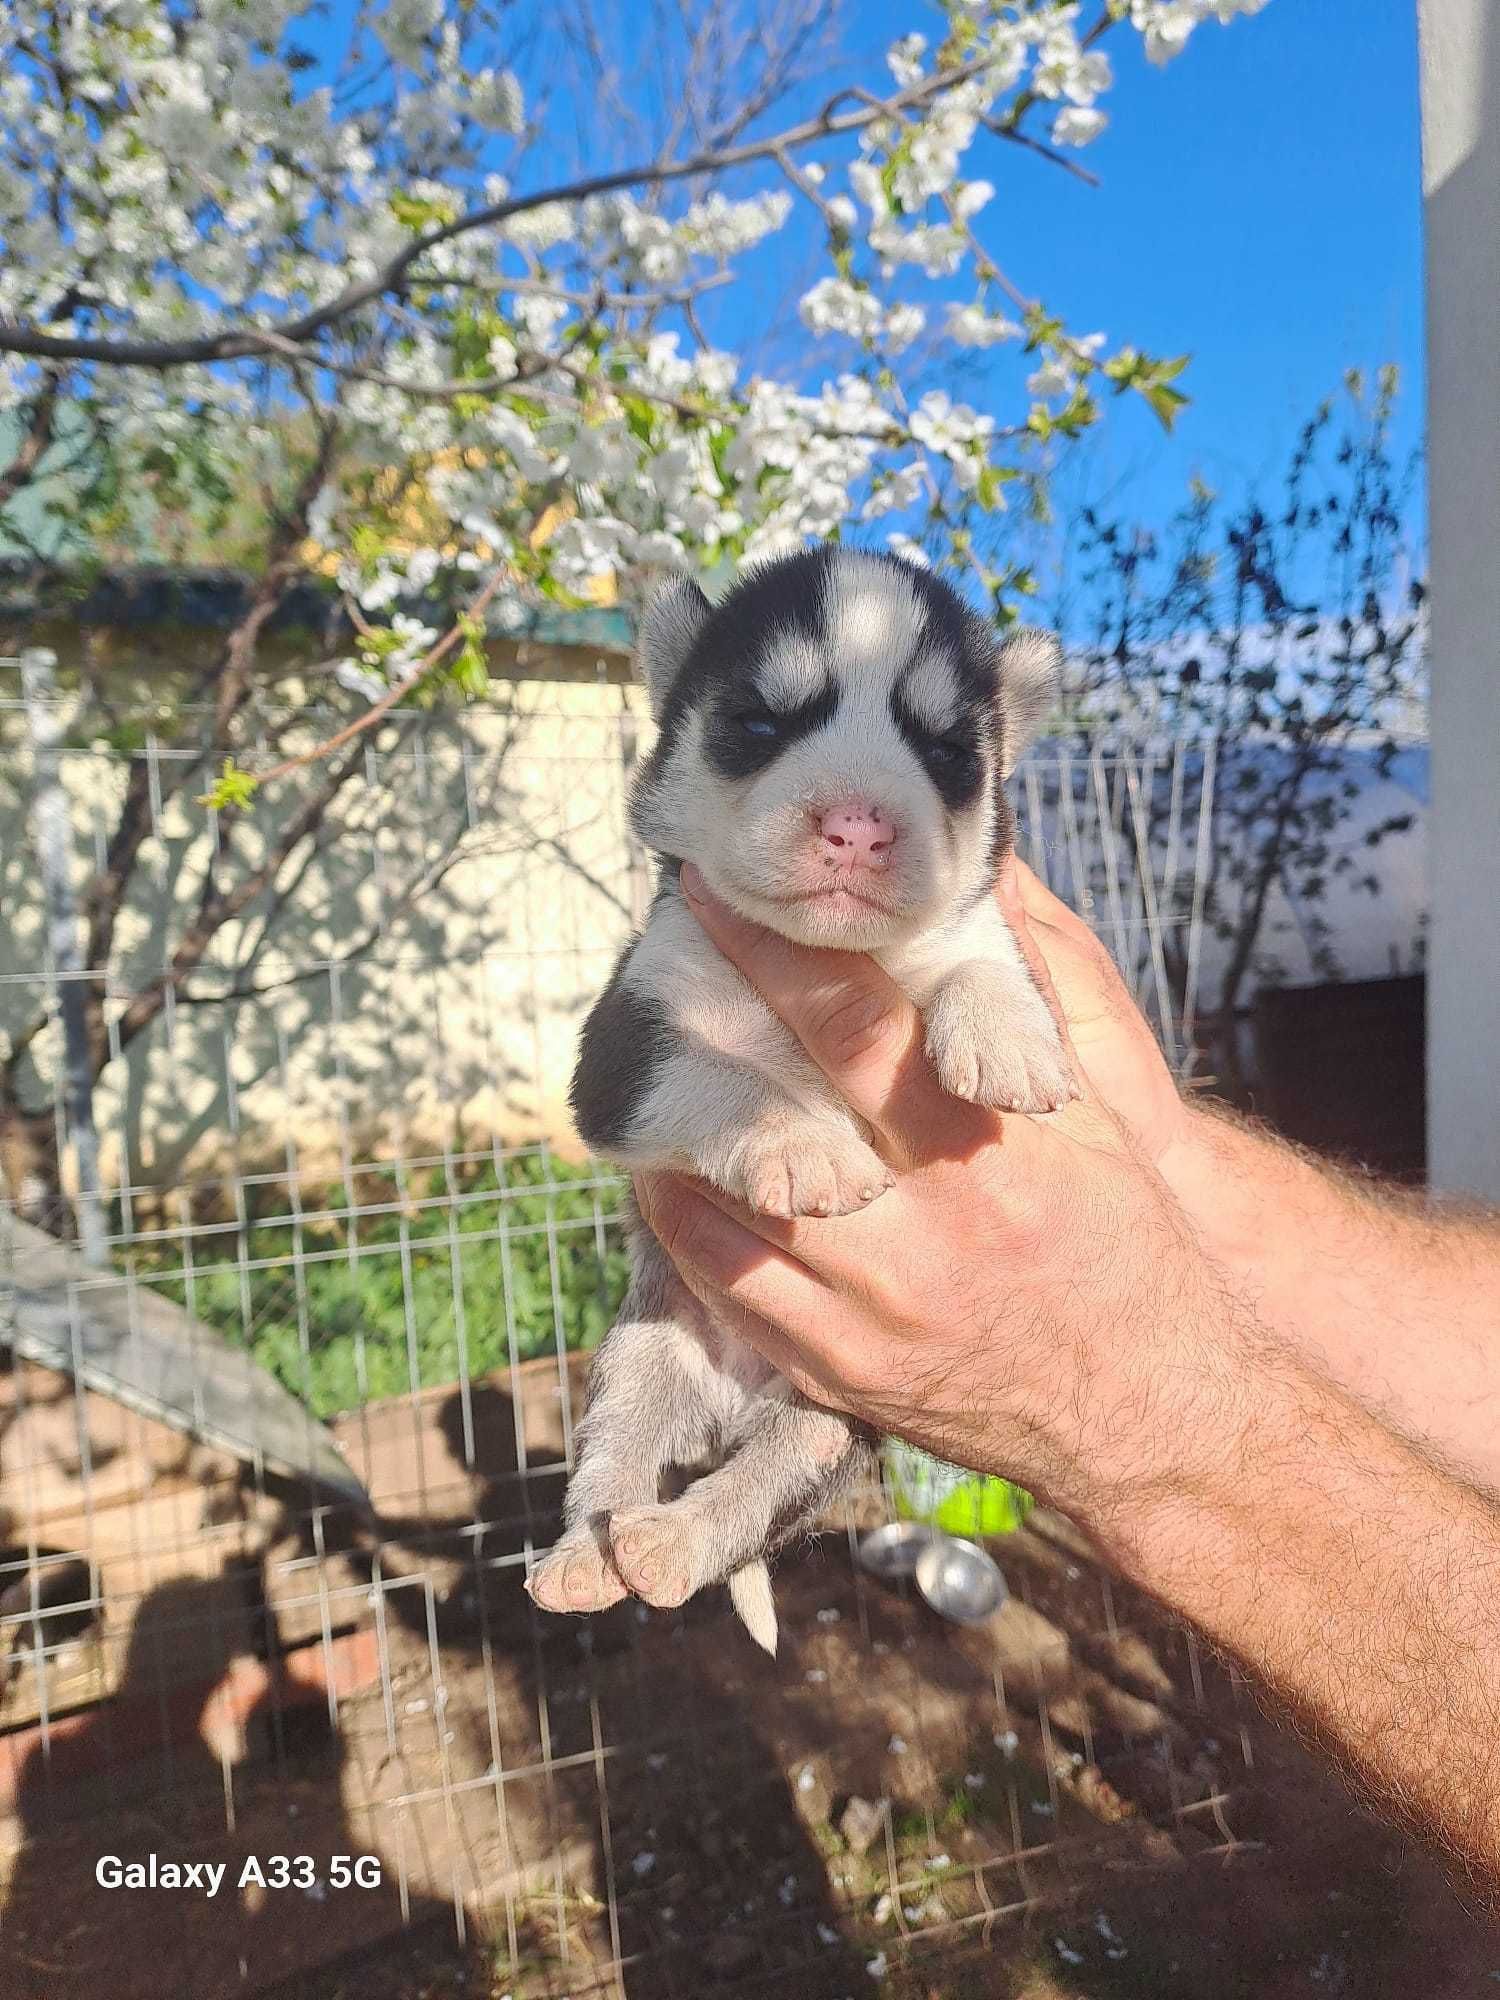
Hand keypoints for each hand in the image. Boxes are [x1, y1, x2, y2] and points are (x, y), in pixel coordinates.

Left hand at [636, 862, 1238, 1531]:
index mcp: (990, 1148)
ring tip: (655, 1075)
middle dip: (709, 1034)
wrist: (1153, 1409)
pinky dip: (690, 1230)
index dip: (776, 958)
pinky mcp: (844, 1373)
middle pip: (781, 1112)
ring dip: (685, 1137)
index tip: (719, 901)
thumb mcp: (1102, 1118)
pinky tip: (671, 1181)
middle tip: (658, 975)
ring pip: (739, 1207)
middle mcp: (926, 1230)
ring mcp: (875, 1310)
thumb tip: (988, 886)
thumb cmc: (1128, 1243)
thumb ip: (1031, 1002)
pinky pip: (734, 1294)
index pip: (857, 1031)